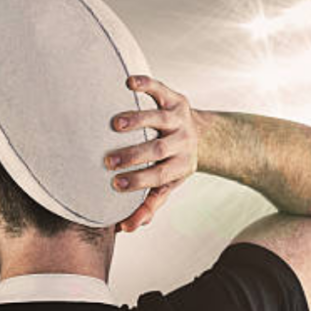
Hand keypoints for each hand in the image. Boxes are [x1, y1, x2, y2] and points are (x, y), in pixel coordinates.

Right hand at [106, 75, 198, 232]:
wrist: (203, 135)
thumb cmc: (174, 164)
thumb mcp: (168, 186)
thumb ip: (148, 205)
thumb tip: (126, 228)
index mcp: (180, 166)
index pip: (159, 175)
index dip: (139, 181)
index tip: (116, 184)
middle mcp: (182, 142)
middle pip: (158, 149)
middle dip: (133, 155)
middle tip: (108, 161)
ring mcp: (178, 118)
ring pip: (159, 118)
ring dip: (138, 120)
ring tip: (115, 124)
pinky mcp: (174, 98)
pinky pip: (160, 88)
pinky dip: (145, 84)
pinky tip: (127, 83)